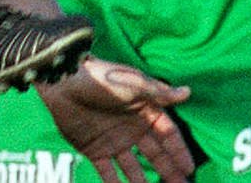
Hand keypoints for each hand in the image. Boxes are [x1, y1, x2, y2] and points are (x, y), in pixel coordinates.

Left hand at [38, 57, 193, 182]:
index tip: (189, 169)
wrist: (61, 81)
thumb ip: (158, 92)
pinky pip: (108, 172)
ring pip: (134, 168)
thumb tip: (187, 92)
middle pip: (155, 154)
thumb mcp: (131, 83)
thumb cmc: (99, 77)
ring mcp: (113, 141)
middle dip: (169, 171)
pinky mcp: (94, 149)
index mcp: (143, 111)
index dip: (179, 151)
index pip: (168, 135)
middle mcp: (131, 129)